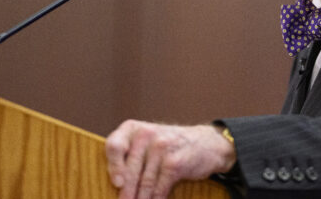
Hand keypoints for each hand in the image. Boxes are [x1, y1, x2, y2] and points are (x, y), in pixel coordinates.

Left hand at [105, 120, 236, 198]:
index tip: (116, 183)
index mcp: (133, 128)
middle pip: (129, 170)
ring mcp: (161, 147)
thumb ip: (129, 154)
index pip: (114, 146)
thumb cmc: (170, 145)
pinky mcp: (175, 162)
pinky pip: (160, 187)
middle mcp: (146, 134)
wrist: (207, 143)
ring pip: (144, 182)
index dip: (113, 166)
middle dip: (126, 193)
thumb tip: (115, 184)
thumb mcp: (147, 140)